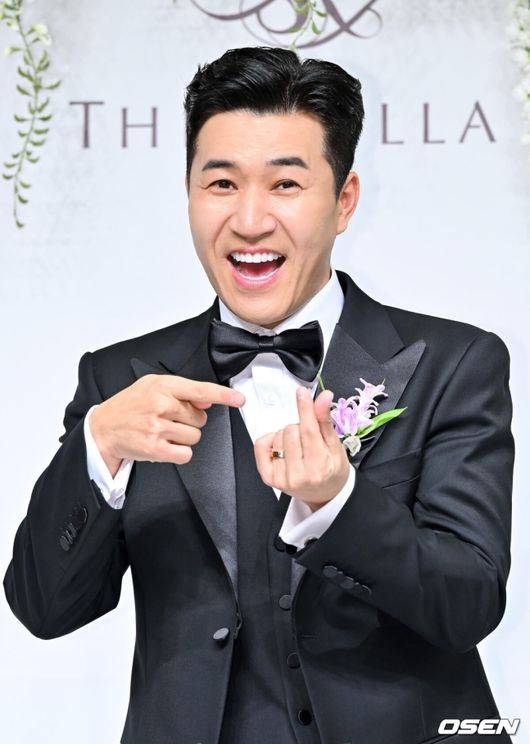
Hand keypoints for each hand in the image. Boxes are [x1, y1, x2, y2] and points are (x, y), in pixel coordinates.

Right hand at [90, 374, 244, 472]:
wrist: (103, 428)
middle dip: (189, 421)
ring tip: (164, 431)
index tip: (239, 399)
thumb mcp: (152, 387)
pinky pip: (185, 453)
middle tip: (168, 419)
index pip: (200, 389)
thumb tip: (209, 399)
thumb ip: (182, 392)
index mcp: (162, 385)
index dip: (223, 395)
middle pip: (200, 418)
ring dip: (183, 437)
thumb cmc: (129, 406)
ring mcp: (158, 427)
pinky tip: (164, 445)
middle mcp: (161, 404)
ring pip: (195, 436)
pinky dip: (178, 452)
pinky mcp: (155, 448)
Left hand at [254, 387, 349, 511]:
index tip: (302, 393)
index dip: (305, 409)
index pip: (309, 431)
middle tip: (308, 439)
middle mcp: (299, 475)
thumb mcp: (335, 446)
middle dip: (300, 427)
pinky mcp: (268, 477)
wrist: (325, 494)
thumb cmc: (332, 470)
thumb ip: (325, 421)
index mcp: (320, 467)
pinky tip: (283, 448)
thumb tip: (323, 397)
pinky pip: (261, 445)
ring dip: (287, 435)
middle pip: (291, 430)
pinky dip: (271, 440)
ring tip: (298, 447)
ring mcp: (281, 478)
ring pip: (277, 435)